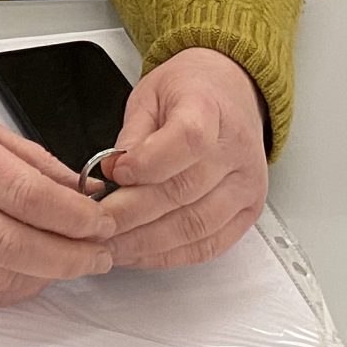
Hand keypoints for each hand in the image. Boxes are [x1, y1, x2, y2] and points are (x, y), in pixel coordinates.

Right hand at [0, 86, 114, 304]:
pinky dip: (14, 288)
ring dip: (47, 274)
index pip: (27, 194)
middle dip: (69, 255)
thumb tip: (77, 186)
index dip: (73, 214)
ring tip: (75, 261)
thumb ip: (28, 156)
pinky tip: (35, 274)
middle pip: (15, 244)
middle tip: (99, 252)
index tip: (100, 219)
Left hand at [97, 49, 267, 268]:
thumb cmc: (190, 90)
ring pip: (196, 227)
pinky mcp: (248, 212)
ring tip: (113, 244)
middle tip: (97, 222)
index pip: (187, 141)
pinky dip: (171, 256)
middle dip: (132, 214)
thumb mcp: (150, 95)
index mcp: (210, 108)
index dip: (147, 164)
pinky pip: (210, 246)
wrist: (231, 91)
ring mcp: (247, 184)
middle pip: (184, 192)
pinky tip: (142, 253)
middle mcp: (236, 150)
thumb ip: (132, 135)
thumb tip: (112, 173)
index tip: (115, 174)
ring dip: (148, 243)